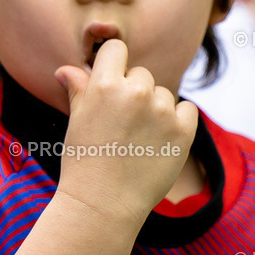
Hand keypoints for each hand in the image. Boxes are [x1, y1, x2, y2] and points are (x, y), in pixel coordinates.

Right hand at [54, 39, 197, 226]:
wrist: (103, 205)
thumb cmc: (84, 163)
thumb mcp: (76, 121)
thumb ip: (78, 89)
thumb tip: (67, 69)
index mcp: (105, 85)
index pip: (116, 49)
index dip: (113, 64)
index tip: (111, 83)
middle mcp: (136, 93)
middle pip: (141, 74)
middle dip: (133, 92)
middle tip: (122, 125)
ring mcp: (163, 111)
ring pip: (163, 93)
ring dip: (154, 108)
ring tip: (138, 139)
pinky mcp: (184, 131)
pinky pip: (187, 109)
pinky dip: (178, 119)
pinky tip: (160, 139)